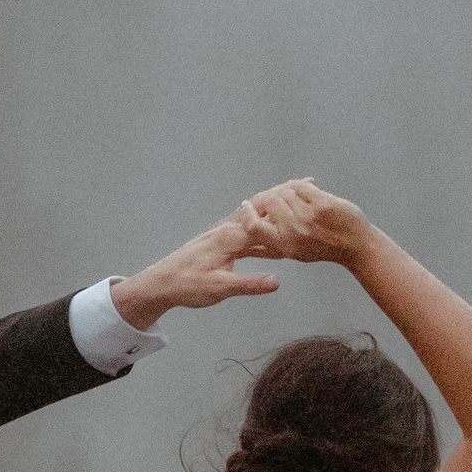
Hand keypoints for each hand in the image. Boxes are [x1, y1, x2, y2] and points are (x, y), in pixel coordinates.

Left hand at [109, 199, 292, 328]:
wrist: (160, 284)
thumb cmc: (187, 285)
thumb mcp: (220, 288)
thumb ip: (249, 283)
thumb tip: (278, 282)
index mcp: (230, 237)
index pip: (265, 217)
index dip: (289, 206)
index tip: (311, 195)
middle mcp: (226, 229)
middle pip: (260, 207)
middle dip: (284, 195)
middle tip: (308, 183)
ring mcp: (222, 233)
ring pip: (253, 214)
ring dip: (274, 205)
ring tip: (295, 195)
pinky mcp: (219, 241)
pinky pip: (246, 226)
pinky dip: (261, 221)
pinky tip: (270, 224)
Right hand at [232, 177, 370, 267]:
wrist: (356, 245)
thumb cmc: (323, 248)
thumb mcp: (293, 252)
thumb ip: (269, 244)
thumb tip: (245, 233)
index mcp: (284, 245)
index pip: (254, 226)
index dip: (248, 213)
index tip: (247, 206)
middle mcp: (294, 231)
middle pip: (269, 202)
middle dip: (271, 196)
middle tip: (276, 195)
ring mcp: (308, 217)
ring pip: (285, 192)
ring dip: (288, 190)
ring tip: (296, 196)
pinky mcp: (322, 205)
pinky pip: (301, 186)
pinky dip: (302, 185)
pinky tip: (307, 188)